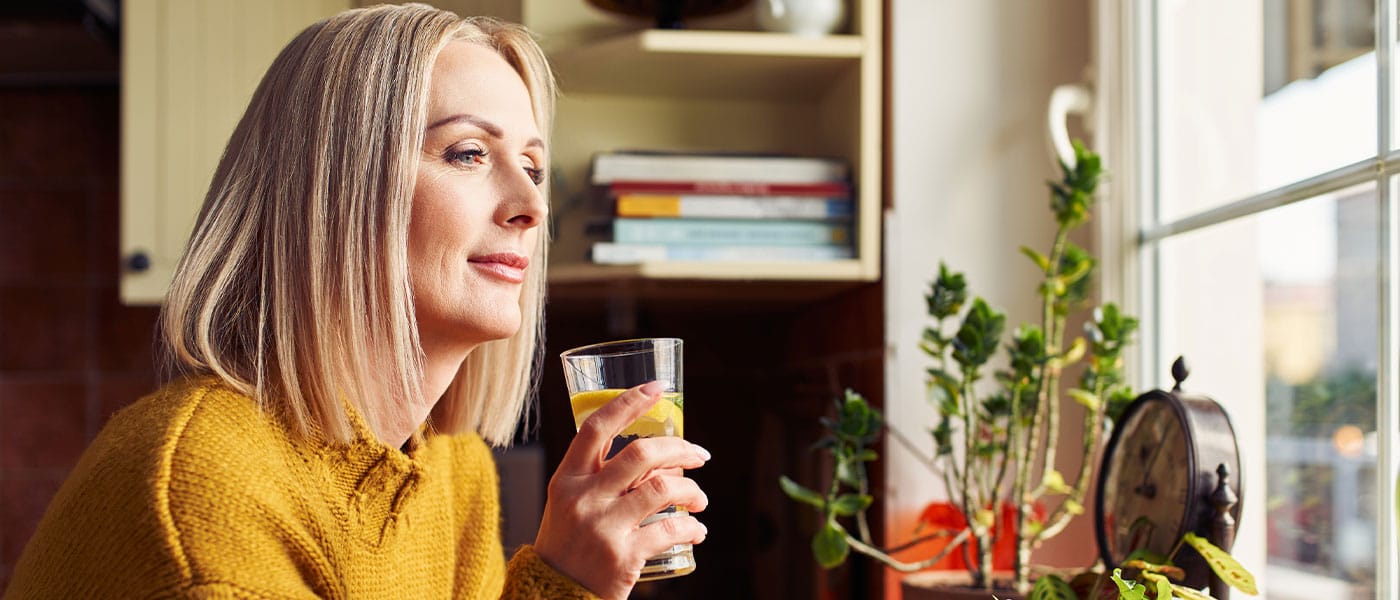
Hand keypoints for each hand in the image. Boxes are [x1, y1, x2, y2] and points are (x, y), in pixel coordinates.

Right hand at [534, 381, 710, 599]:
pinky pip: (671, 530)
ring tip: (700, 500)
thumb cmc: (567, 547)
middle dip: (680, 448)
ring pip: (663, 489)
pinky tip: (697, 530)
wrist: (552, 596)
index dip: (629, 402)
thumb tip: (654, 456)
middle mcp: (584, 498)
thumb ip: (599, 479)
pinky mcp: (624, 556)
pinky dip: (692, 527)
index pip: (597, 427)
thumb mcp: (568, 504)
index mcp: (567, 479)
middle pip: (641, 453)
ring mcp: (603, 527)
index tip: (657, 388)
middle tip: (699, 454)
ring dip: (692, 490)